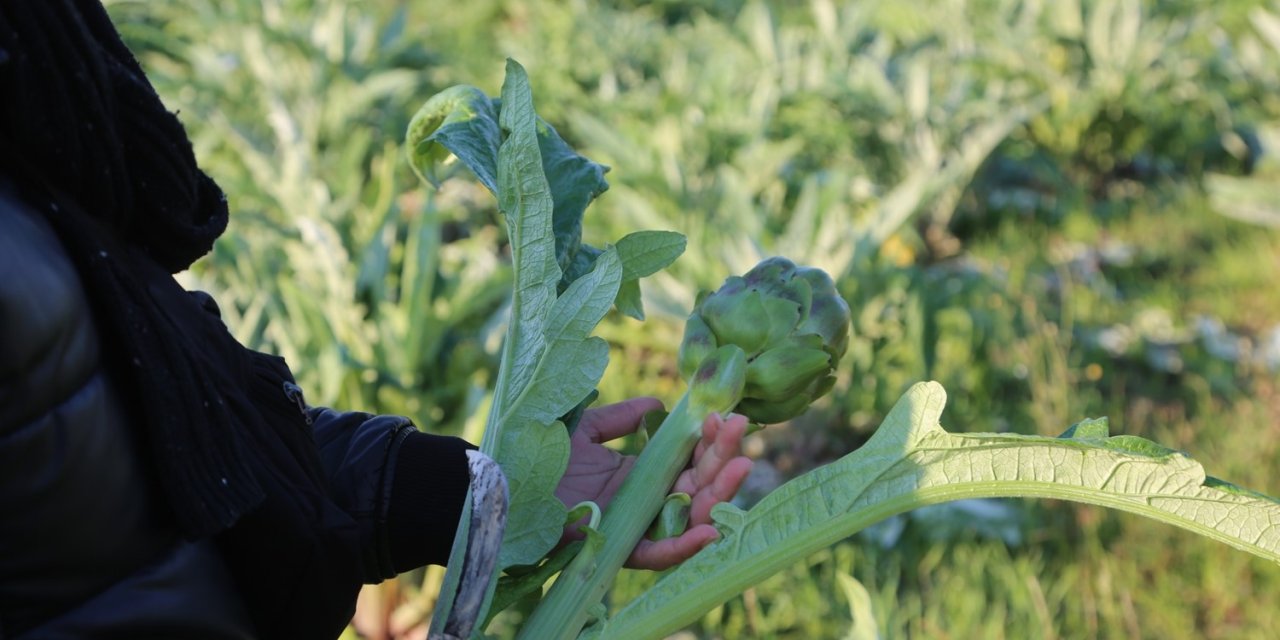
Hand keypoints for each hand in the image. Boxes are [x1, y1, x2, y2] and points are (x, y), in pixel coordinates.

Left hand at [554, 397, 753, 570]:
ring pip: (688, 518)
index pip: (689, 460)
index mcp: (640, 474)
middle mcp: (644, 501)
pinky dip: (684, 547)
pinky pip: (656, 555)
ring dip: (718, 495)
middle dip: (723, 458)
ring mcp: (633, 524)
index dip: (710, 440)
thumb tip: (657, 405)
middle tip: (741, 427)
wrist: (505, 480)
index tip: (724, 414)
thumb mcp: (587, 430)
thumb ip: (620, 418)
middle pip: (697, 485)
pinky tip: (709, 531)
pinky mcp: (616, 547)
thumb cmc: (540, 456)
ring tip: (739, 466)